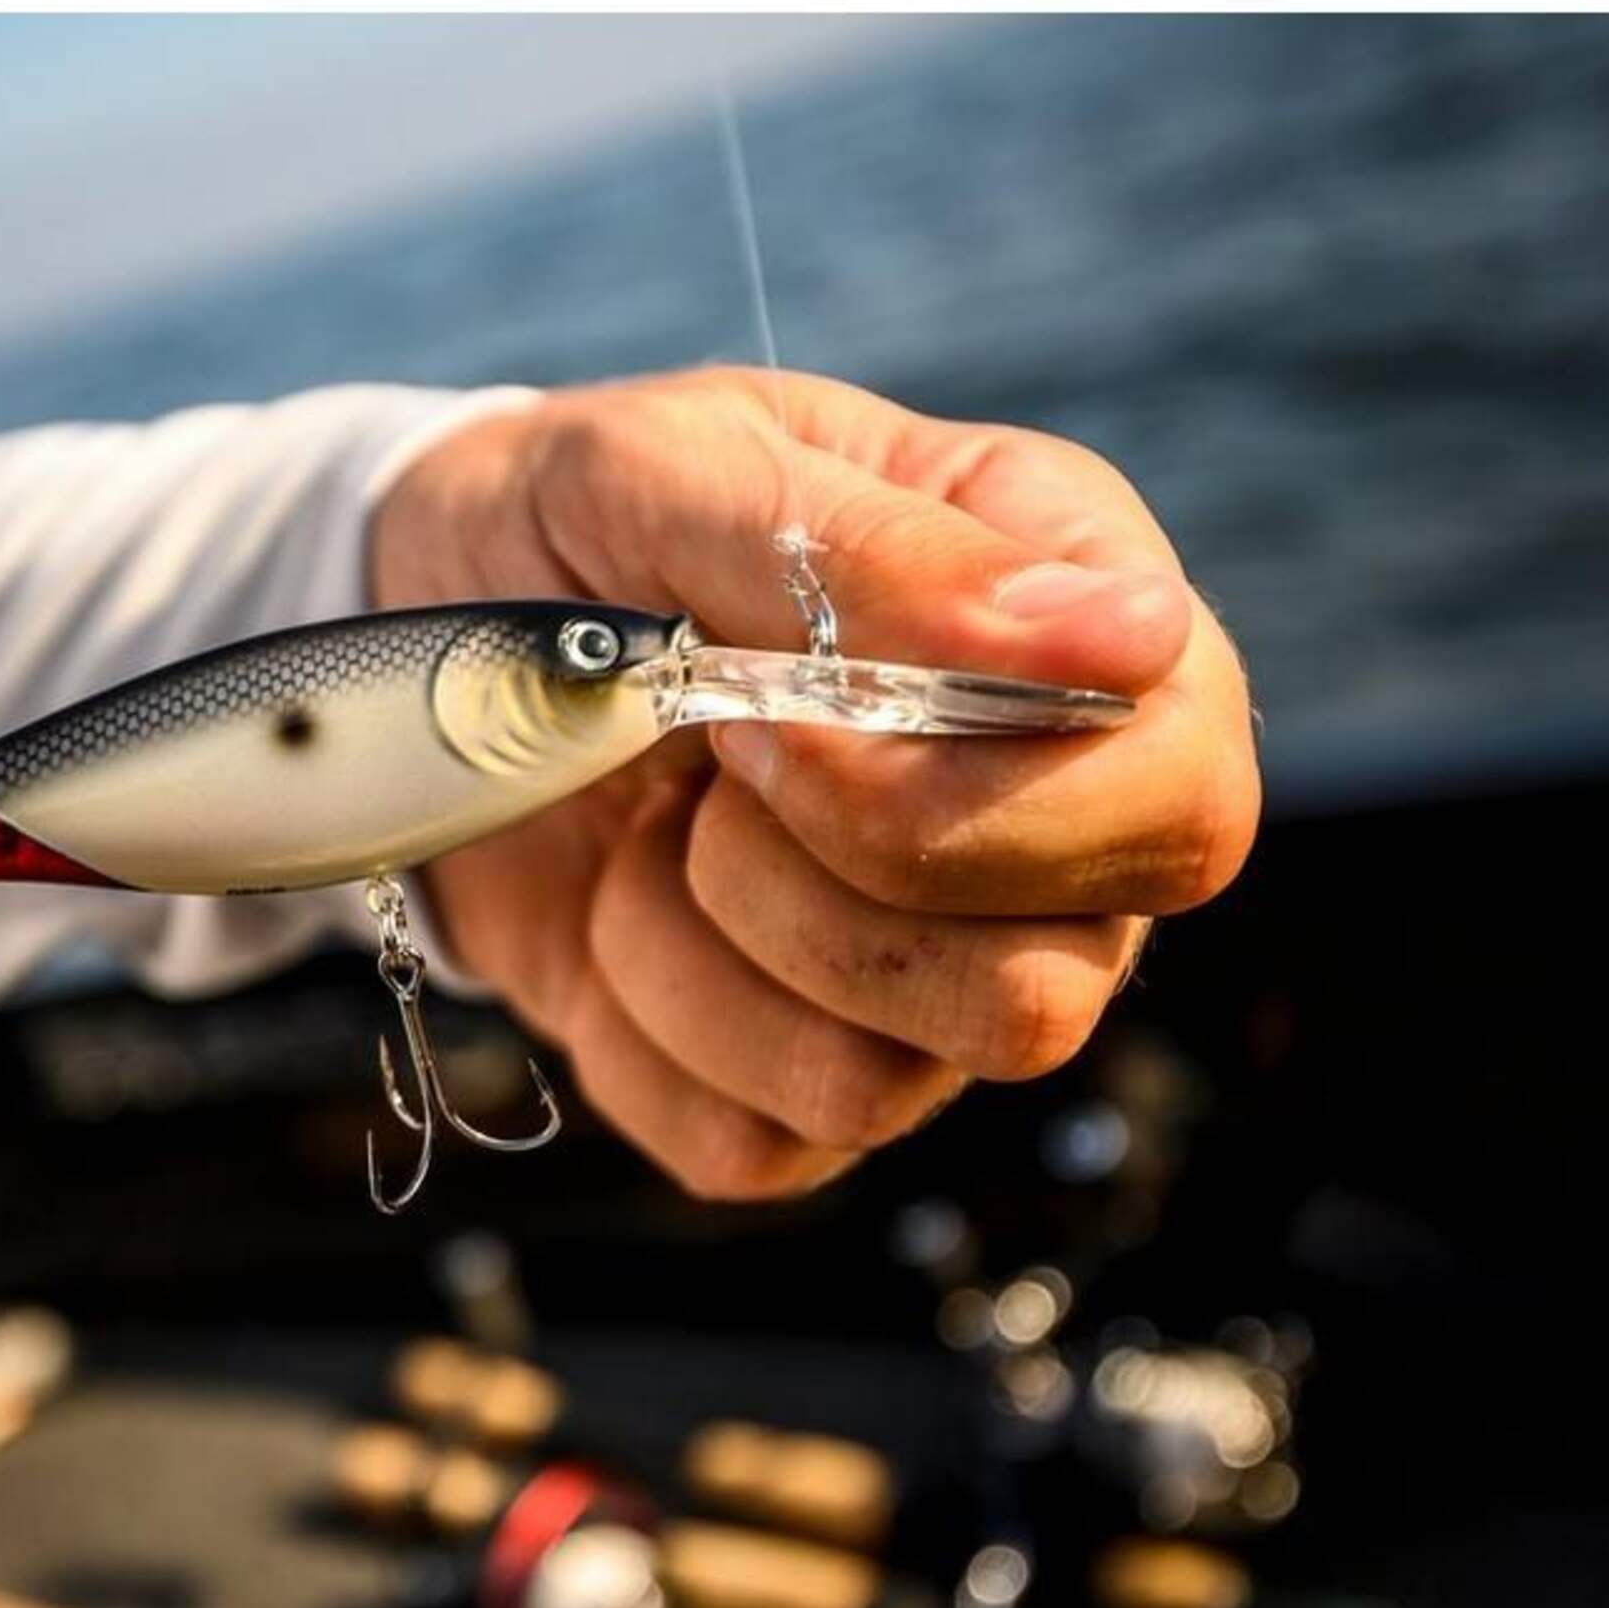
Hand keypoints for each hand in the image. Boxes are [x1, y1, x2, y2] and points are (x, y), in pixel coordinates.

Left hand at [369, 369, 1258, 1199]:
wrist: (431, 640)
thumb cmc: (592, 524)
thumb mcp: (687, 471)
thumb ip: (883, 550)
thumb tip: (1127, 633)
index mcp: (1078, 651)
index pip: (1176, 801)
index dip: (989, 798)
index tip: (789, 704)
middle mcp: (1052, 839)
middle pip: (1053, 985)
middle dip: (831, 869)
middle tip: (715, 745)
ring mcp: (941, 980)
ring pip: (900, 1074)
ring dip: (723, 930)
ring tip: (663, 809)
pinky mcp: (806, 1089)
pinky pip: (758, 1136)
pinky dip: (641, 1015)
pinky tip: (624, 899)